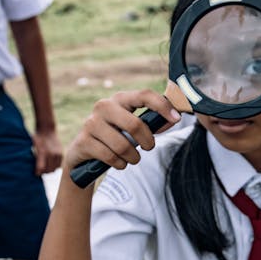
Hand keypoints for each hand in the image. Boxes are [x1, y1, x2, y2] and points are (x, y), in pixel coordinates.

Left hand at [32, 128, 62, 174]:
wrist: (47, 129)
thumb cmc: (37, 138)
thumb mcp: (33, 146)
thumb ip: (34, 157)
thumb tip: (34, 168)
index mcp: (42, 152)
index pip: (41, 168)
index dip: (38, 172)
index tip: (35, 173)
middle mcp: (51, 154)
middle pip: (48, 170)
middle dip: (43, 172)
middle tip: (39, 171)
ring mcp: (57, 154)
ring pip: (54, 169)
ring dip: (49, 170)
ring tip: (45, 168)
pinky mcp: (61, 153)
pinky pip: (59, 165)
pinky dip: (55, 166)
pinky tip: (50, 164)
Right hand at [65, 89, 180, 171]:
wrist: (84, 154)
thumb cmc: (114, 137)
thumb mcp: (131, 128)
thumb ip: (152, 123)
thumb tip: (174, 118)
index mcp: (120, 99)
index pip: (144, 95)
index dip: (162, 106)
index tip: (176, 118)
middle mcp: (104, 106)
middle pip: (135, 125)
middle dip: (147, 141)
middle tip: (148, 148)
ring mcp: (91, 123)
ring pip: (123, 145)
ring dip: (133, 157)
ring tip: (131, 158)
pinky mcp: (83, 141)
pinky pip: (110, 157)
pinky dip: (120, 164)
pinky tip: (118, 162)